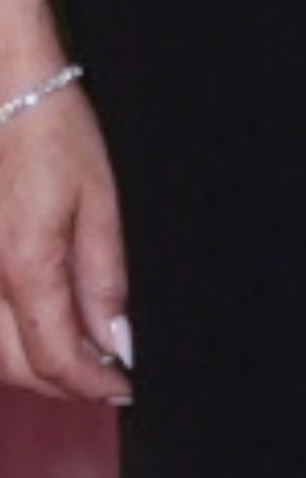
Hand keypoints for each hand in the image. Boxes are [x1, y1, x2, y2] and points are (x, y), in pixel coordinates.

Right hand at [0, 73, 129, 403]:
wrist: (5, 90)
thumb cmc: (51, 131)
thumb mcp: (99, 197)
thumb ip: (105, 276)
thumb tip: (116, 339)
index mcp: (25, 267)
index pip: (56, 358)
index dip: (92, 383)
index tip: (122, 387)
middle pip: (17, 368)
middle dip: (63, 384)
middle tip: (105, 378)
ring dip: (32, 368)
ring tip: (78, 357)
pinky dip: (8, 342)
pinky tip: (37, 328)